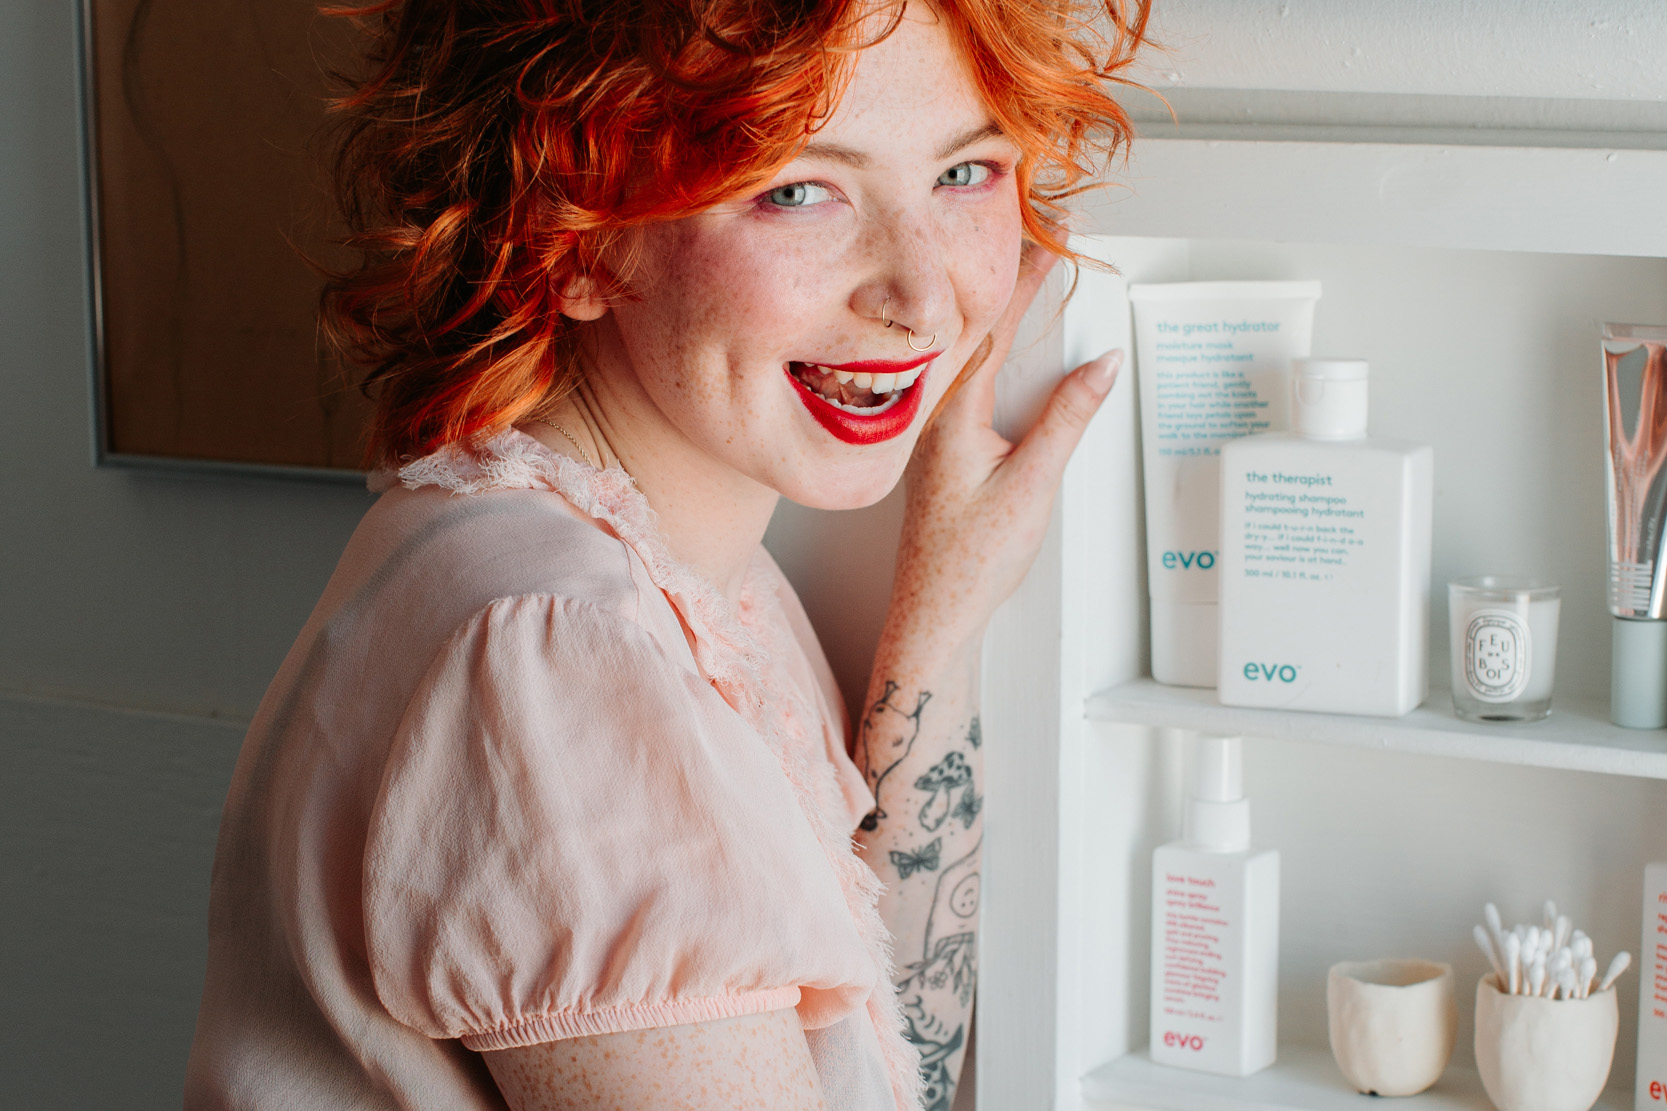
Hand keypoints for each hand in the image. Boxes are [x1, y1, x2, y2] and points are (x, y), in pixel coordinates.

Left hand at [887, 244, 1122, 656]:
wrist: (935, 613)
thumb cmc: (970, 561)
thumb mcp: (1033, 484)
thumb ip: (1068, 419)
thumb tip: (1099, 366)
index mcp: (951, 416)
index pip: (992, 328)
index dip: (1026, 280)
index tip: (1052, 240)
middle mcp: (936, 418)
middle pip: (978, 330)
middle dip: (1014, 283)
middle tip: (1046, 239)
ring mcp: (937, 435)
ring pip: (971, 356)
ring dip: (1001, 315)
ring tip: (1030, 276)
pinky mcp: (943, 454)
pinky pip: (968, 385)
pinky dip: (992, 353)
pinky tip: (1005, 349)